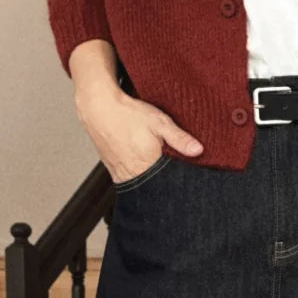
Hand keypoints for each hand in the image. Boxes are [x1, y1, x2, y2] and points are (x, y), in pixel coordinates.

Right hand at [69, 42, 202, 184]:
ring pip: (144, 187)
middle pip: (157, 188)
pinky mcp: (115, 174)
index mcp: (149, 164)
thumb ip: (179, 138)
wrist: (99, 109)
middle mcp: (135, 174)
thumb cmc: (129, 114)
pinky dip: (141, 179)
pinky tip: (144, 169)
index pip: (170, 183)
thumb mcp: (159, 122)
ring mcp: (123, 176)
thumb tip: (198, 151)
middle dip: (167, 184)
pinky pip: (132, 183)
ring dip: (153, 182)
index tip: (187, 181)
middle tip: (170, 173)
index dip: (180, 183)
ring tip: (156, 170)